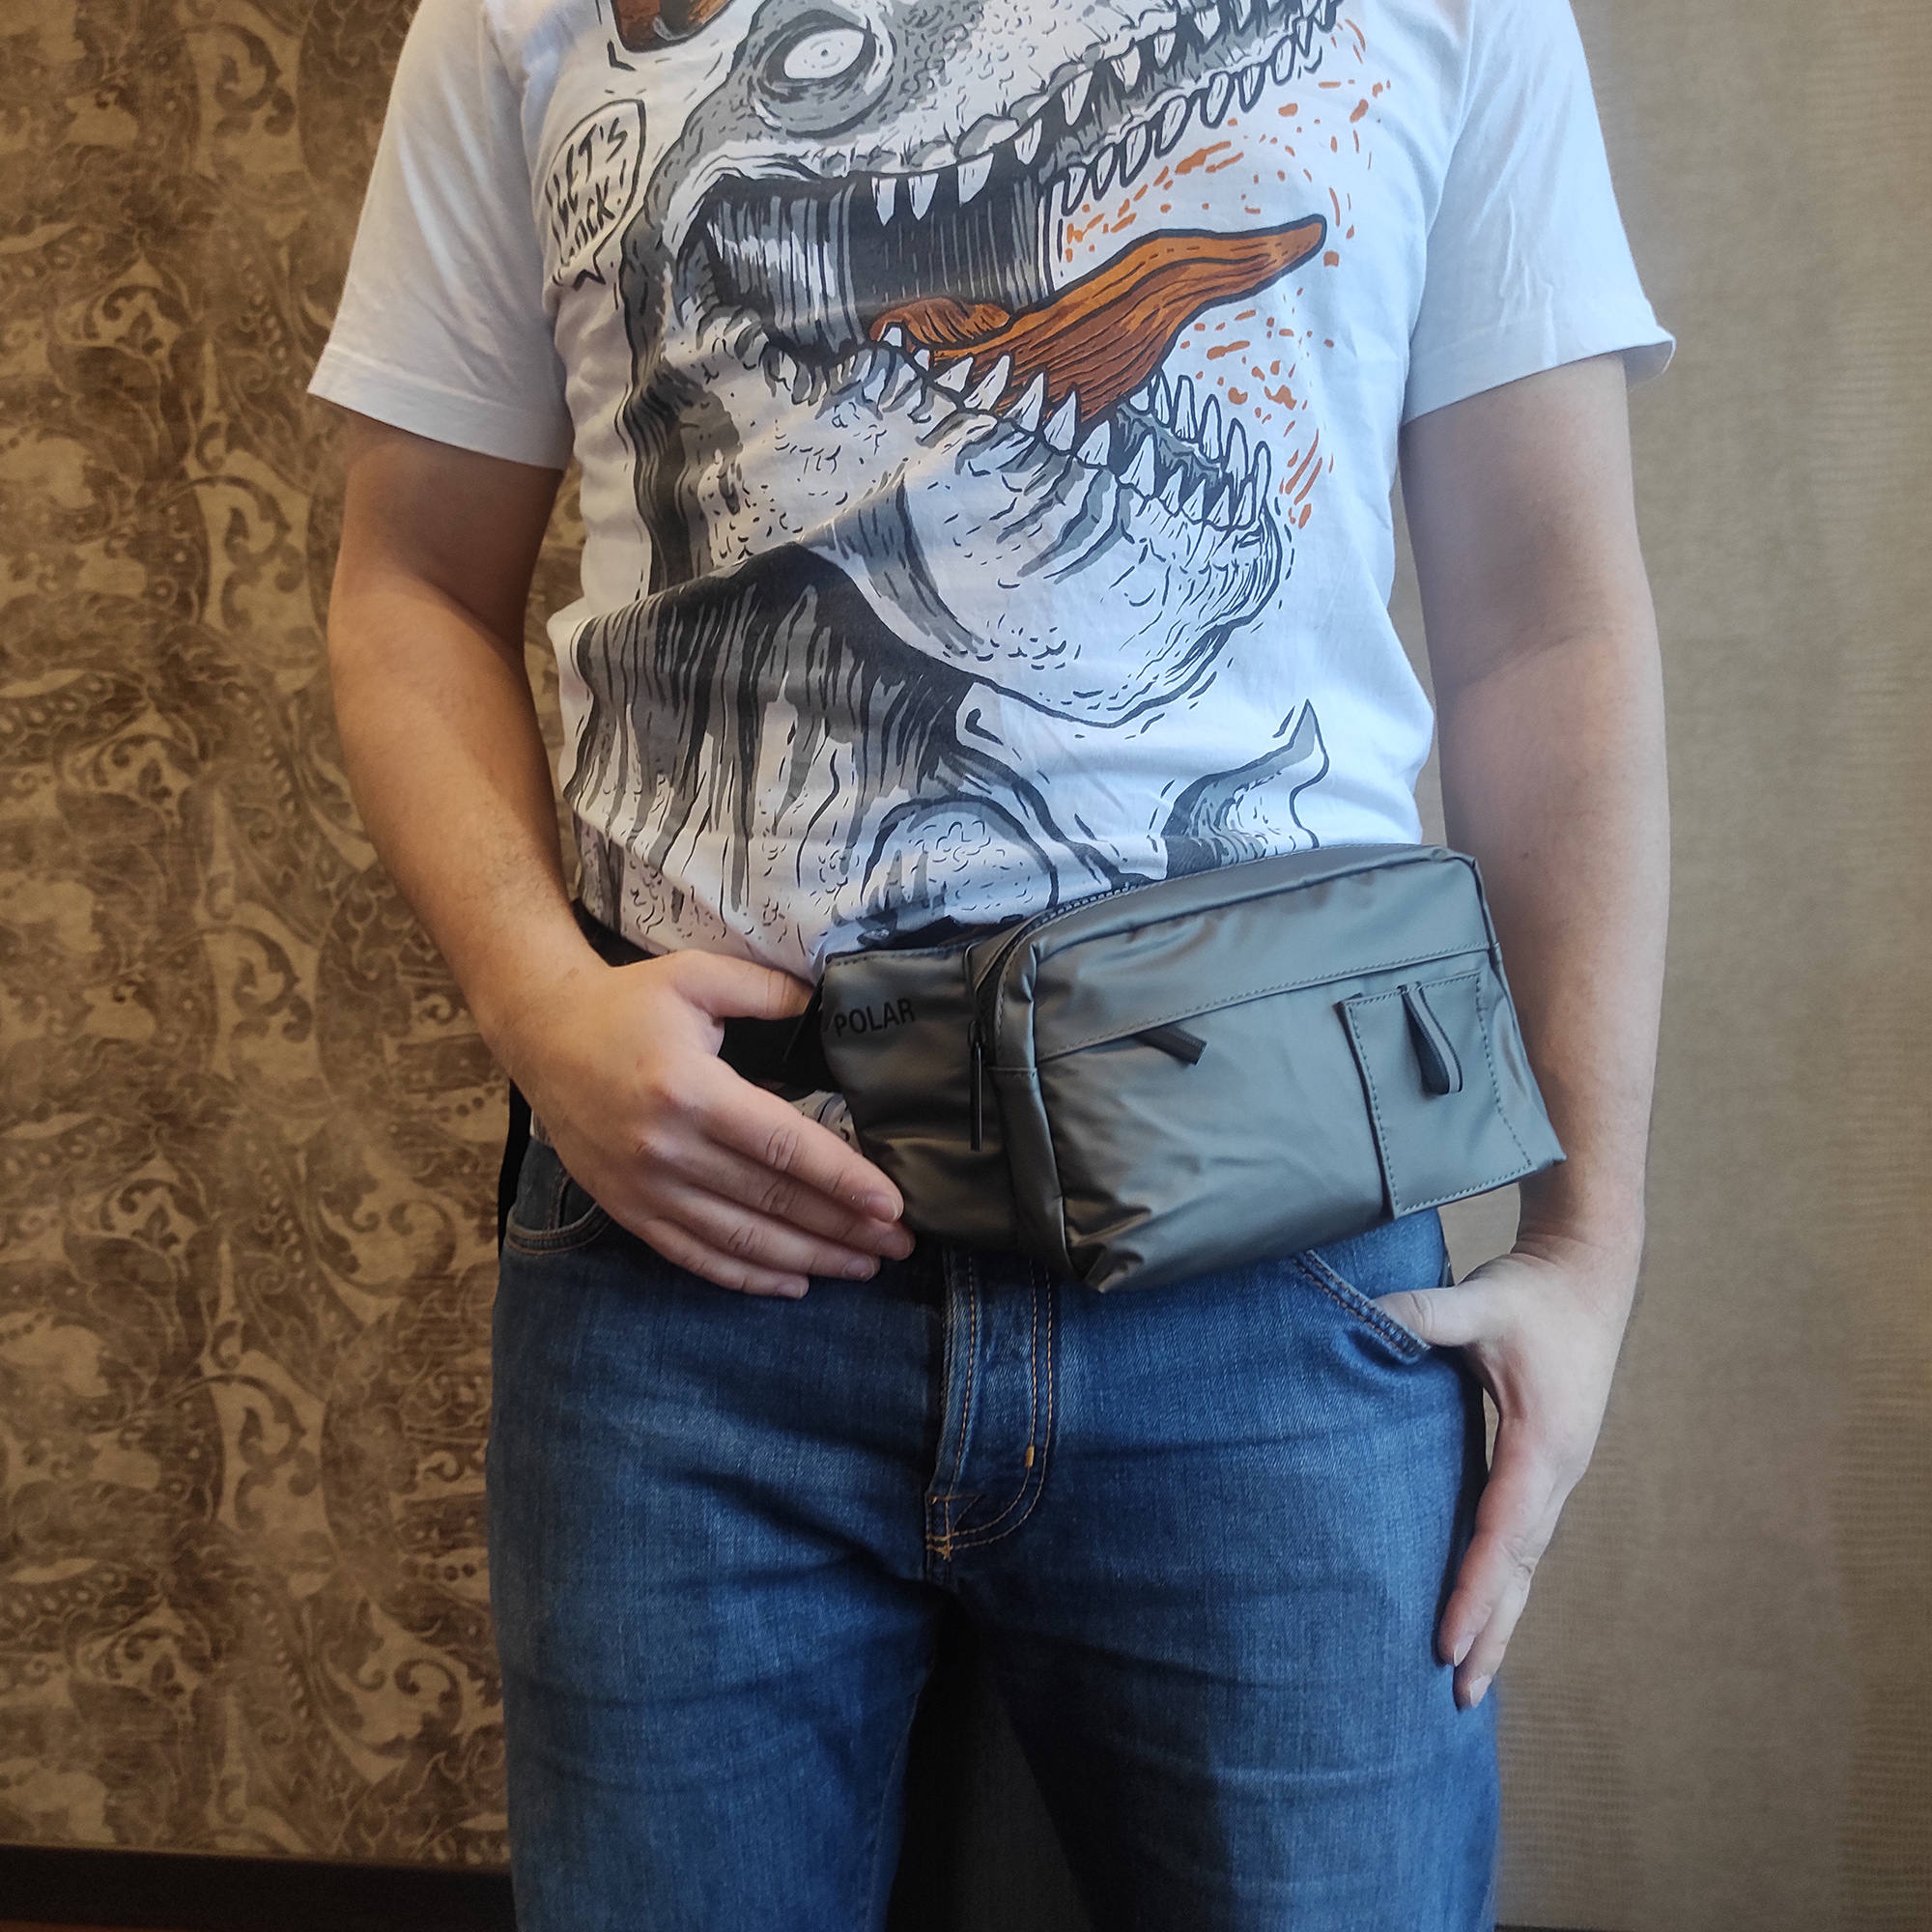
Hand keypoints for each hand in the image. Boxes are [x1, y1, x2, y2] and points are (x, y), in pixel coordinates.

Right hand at [502, 948, 914, 1298]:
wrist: (541, 1036)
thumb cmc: (626, 1003)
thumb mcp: (697, 976)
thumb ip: (768, 992)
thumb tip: (829, 1007)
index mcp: (691, 1091)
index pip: (783, 1147)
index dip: (842, 1180)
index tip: (891, 1206)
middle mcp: (667, 1149)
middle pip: (772, 1200)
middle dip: (843, 1228)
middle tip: (899, 1245)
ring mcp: (644, 1188)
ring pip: (740, 1239)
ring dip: (807, 1260)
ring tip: (862, 1267)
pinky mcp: (628, 1210)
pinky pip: (695, 1256)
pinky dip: (747, 1278)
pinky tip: (794, 1284)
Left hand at [1371, 1232, 1637, 1708]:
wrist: (1590, 1272)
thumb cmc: (1532, 1291)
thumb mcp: (1479, 1300)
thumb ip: (1424, 1312)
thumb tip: (1362, 1315)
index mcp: (1544, 1444)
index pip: (1503, 1534)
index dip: (1472, 1591)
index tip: (1445, 1642)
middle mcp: (1559, 1471)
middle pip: (1521, 1569)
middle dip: (1490, 1632)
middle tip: (1458, 1695)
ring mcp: (1560, 1472)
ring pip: (1527, 1561)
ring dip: (1501, 1617)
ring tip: (1472, 1680)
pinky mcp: (1550, 1464)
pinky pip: (1525, 1537)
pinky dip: (1505, 1581)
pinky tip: (1484, 1609)